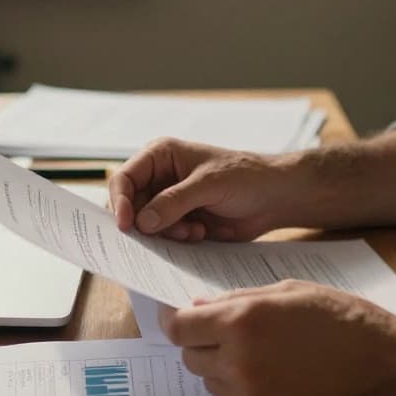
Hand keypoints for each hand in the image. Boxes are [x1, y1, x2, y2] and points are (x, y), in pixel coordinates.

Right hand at [109, 138, 296, 241]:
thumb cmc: (247, 177)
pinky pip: (165, 237)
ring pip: (147, 226)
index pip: (125, 178)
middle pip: (132, 206)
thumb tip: (141, 222)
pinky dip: (178, 239)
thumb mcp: (209, 185)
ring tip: (194, 231)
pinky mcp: (182, 220)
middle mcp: (160, 177)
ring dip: (167, 233)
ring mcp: (170, 201)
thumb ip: (174, 202)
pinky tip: (201, 233)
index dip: (120, 202)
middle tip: (168, 233)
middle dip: (147, 223)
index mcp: (160, 155)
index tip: (127, 226)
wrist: (275, 198)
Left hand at [158, 280, 395, 395]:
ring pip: (210, 381)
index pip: (180, 328)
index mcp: (243, 321)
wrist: (389, 369)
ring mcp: (252, 395)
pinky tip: (277, 373)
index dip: (176, 321)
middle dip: (201, 343)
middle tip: (227, 331)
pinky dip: (244, 387)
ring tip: (261, 352)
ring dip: (221, 366)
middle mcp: (239, 361)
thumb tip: (200, 306)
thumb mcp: (292, 291)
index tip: (180, 318)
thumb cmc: (347, 320)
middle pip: (190, 357)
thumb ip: (239, 298)